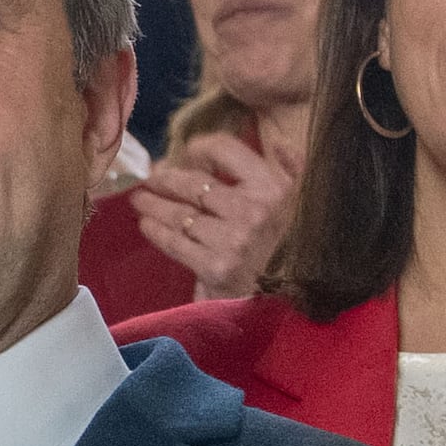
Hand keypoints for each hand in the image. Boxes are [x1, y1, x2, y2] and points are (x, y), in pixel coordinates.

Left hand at [126, 130, 298, 302]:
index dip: (199, 148)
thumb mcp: (306, 202)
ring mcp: (234, 240)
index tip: (186, 153)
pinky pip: (176, 243)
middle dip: (166, 178)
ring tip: (140, 200)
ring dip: (154, 204)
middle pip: (195, 183)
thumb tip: (278, 143)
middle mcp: (254, 211)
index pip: (226, 150)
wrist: (292, 302)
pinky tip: (146, 225)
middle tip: (151, 178)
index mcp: (274, 188)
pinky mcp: (216, 267)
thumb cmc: (295, 249)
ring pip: (181, 213)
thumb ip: (293, 168)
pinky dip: (156, 231)